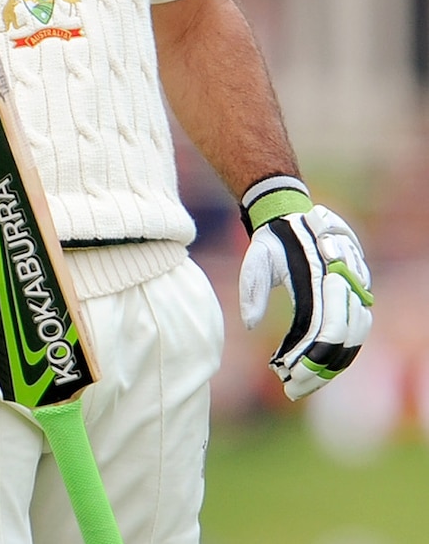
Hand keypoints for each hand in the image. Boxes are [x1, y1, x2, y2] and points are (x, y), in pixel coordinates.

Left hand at [238, 176, 373, 400]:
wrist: (291, 216)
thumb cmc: (272, 241)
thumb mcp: (256, 259)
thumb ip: (252, 289)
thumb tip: (249, 325)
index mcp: (318, 274)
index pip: (322, 328)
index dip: (308, 357)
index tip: (285, 377)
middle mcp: (344, 282)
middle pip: (341, 338)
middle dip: (319, 369)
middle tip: (292, 390)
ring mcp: (355, 287)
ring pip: (355, 337)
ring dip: (331, 365)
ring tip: (303, 385)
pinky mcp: (358, 293)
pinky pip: (357, 329)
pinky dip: (340, 352)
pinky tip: (318, 368)